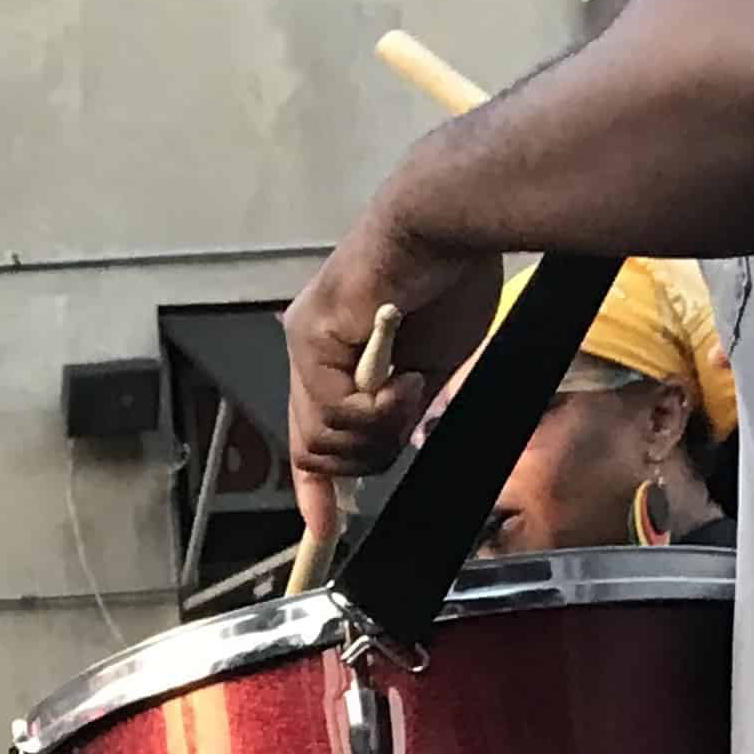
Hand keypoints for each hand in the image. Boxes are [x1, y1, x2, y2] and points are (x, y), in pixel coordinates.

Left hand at [283, 217, 497, 501]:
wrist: (447, 226)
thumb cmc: (449, 281)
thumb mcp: (429, 366)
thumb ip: (400, 409)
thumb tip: (390, 446)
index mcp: (334, 354)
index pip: (310, 434)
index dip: (315, 486)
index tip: (324, 527)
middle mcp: (308, 348)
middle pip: (313, 446)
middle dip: (363, 459)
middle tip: (409, 420)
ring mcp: (304, 342)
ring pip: (324, 438)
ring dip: (378, 431)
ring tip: (413, 389)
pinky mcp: (312, 335)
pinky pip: (336, 412)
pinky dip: (377, 412)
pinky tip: (406, 381)